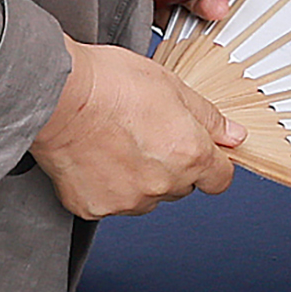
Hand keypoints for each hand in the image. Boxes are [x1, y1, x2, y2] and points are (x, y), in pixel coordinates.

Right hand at [30, 37, 239, 218]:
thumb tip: (233, 136)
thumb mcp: (172, 86)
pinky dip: (105, 185)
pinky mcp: (94, 208)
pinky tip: (96, 157)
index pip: (220, 179)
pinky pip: (110, 202)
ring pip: (145, 197)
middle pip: (181, 186)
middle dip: (172, 166)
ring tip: (116, 143)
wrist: (57, 95)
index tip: (202, 152)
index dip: (213, 163)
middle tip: (146, 134)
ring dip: (139, 178)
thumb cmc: (110, 83)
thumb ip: (207, 118)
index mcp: (189, 155)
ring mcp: (127, 201)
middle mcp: (162, 185)